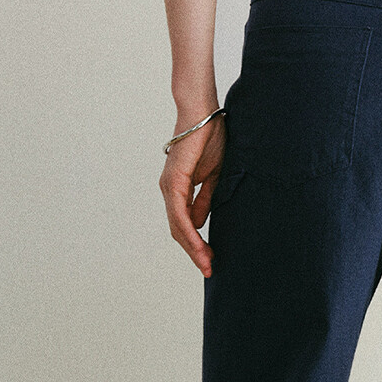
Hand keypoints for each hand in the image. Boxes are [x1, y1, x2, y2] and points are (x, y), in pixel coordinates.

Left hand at [161, 107, 225, 271]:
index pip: (183, 224)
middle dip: (194, 251)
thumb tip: (199, 224)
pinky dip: (189, 231)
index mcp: (178, 188)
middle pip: (178, 230)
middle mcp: (169, 189)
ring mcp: (169, 186)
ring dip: (192, 247)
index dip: (195, 243)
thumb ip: (204, 199)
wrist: (203, 113)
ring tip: (207, 263)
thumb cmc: (209, 138)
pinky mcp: (174, 181)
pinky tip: (199, 244)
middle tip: (209, 269)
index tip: (209, 260)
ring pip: (177, 226)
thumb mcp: (212, 176)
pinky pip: (180, 213)